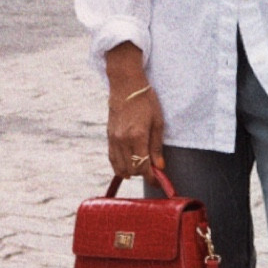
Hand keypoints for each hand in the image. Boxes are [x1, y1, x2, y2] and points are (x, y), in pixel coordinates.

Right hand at [104, 43, 164, 178]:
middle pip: (131, 169)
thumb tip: (159, 167)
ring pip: (119, 167)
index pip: (142, 166)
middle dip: (142, 174)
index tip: (158, 181)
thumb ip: (157, 147)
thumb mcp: (157, 122)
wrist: (126, 86)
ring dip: (131, 171)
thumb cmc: (146, 101)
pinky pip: (112, 158)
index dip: (151, 177)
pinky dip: (120, 165)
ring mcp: (113, 139)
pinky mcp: (109, 137)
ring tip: (141, 167)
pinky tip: (128, 165)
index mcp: (137, 137)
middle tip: (152, 171)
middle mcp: (123, 140)